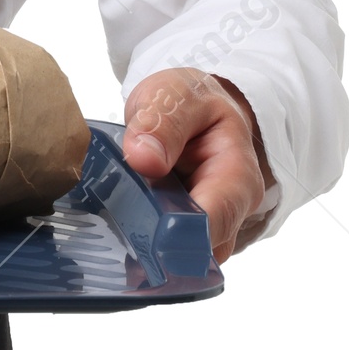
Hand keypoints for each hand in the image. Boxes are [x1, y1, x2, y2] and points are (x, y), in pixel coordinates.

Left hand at [122, 69, 273, 262]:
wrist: (193, 104)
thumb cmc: (190, 100)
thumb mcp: (175, 95)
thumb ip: (161, 123)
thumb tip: (144, 160)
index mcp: (237, 176)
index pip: (214, 221)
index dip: (178, 234)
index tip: (142, 235)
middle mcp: (231, 210)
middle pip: (198, 248)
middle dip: (159, 249)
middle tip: (115, 240)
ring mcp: (210, 224)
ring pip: (182, 255)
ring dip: (148, 248)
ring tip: (111, 234)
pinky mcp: (187, 229)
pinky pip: (167, 247)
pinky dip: (142, 241)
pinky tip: (116, 231)